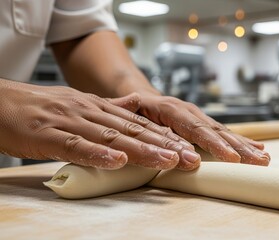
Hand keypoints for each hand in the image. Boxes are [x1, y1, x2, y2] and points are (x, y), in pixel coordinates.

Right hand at [0, 80, 199, 169]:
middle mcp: (91, 112)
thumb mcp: (81, 107)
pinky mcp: (50, 134)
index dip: (165, 137)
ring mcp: (71, 122)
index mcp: (100, 108)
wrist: (1, 101)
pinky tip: (118, 161)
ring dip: (142, 150)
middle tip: (191, 158)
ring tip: (168, 160)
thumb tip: (133, 111)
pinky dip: (98, 154)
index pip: (139, 123)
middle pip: (134, 131)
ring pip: (113, 137)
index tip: (188, 149)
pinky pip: (77, 146)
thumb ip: (108, 112)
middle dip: (165, 145)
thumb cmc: (42, 109)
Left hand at [138, 95, 270, 166]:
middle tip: (259, 161)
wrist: (142, 98)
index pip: (196, 129)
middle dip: (239, 147)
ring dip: (244, 145)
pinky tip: (256, 147)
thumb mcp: (134, 117)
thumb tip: (179, 152)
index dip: (215, 144)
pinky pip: (222, 132)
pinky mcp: (202, 123)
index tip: (232, 159)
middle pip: (217, 130)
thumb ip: (151, 131)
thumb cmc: (136, 111)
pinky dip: (240, 140)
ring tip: (263, 157)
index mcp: (172, 110)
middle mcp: (189, 111)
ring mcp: (198, 116)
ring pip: (223, 131)